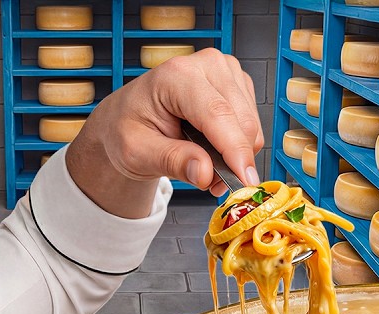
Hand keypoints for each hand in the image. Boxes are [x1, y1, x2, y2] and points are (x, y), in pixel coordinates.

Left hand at [65, 48, 263, 217]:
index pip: (217, 113)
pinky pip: (252, 123)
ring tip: (205, 165)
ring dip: (235, 155)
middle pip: (241, 121)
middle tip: (210, 184)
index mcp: (176, 75)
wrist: (126, 119)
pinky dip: (238, 145)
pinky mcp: (237, 83)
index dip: (235, 150)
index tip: (244, 181)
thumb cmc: (127, 129)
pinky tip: (213, 149)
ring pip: (251, 125)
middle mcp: (206, 65)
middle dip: (233, 160)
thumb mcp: (137, 153)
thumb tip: (206, 173)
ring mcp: (225, 71)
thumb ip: (172, 161)